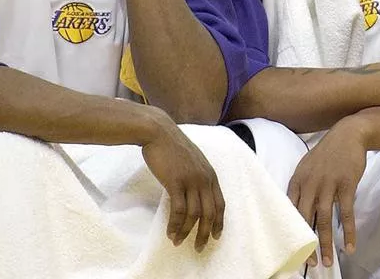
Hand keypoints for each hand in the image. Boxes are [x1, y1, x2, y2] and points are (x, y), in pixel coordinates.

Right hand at [141, 111, 224, 250]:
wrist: (159, 132)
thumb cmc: (173, 146)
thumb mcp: (193, 161)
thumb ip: (197, 175)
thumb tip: (195, 193)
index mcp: (211, 174)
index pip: (220, 203)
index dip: (219, 221)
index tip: (216, 235)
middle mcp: (205, 178)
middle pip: (210, 212)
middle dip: (206, 233)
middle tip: (200, 247)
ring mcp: (191, 180)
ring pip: (195, 214)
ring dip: (186, 231)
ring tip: (179, 242)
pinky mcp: (175, 182)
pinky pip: (179, 210)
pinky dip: (175, 224)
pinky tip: (170, 232)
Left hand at [287, 118, 366, 268]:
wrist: (348, 134)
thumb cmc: (327, 153)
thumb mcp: (307, 167)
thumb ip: (302, 187)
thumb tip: (298, 211)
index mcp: (297, 180)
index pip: (290, 210)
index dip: (290, 231)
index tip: (291, 248)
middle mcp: (310, 183)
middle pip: (305, 218)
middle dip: (306, 243)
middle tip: (308, 263)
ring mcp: (328, 184)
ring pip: (324, 219)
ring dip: (325, 243)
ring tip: (326, 261)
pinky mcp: (346, 185)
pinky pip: (346, 213)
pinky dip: (348, 232)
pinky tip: (350, 246)